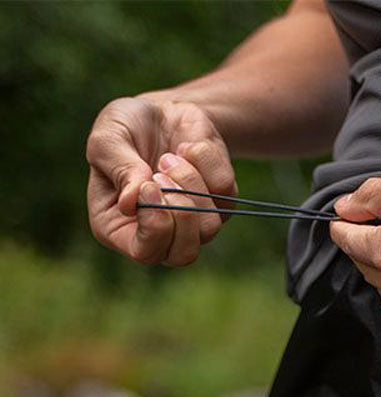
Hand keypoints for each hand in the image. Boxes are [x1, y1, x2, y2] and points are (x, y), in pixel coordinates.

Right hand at [85, 96, 237, 266]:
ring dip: (191, 183)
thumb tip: (131, 203)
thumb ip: (118, 168)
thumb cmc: (126, 128)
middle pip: (184, 254)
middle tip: (161, 173)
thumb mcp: (108, 138)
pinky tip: (187, 149)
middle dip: (179, 209)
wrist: (162, 111)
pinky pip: (225, 195)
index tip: (151, 187)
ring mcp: (193, 224)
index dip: (155, 227)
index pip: (145, 253)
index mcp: (118, 228)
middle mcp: (158, 235)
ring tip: (170, 157)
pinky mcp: (219, 204)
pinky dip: (206, 165)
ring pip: (209, 227)